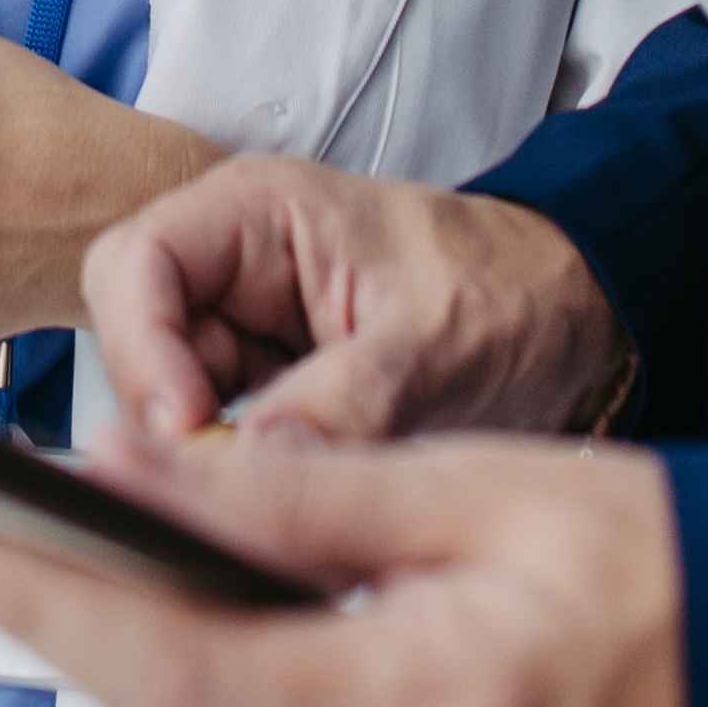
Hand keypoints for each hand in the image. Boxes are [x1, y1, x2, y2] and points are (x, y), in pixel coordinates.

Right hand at [84, 155, 632, 444]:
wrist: (571, 318)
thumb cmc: (510, 291)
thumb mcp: (431, 347)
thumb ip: (341, 403)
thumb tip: (247, 466)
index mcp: (259, 212)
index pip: (137, 265)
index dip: (141, 350)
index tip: (185, 431)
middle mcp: (235, 265)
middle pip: (136, 341)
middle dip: (173, 417)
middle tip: (230, 478)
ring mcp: (247, 329)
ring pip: (170, 404)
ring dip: (212, 457)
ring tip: (284, 488)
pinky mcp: (266, 387)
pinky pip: (218, 440)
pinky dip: (245, 475)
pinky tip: (293, 494)